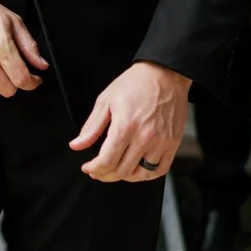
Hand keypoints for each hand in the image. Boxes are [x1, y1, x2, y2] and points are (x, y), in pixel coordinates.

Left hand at [69, 61, 190, 182]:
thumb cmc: (135, 84)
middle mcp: (145, 137)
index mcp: (125, 126)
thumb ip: (91, 127)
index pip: (107, 161)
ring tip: (115, 170)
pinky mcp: (173, 143)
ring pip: (141, 174)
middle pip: (122, 170)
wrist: (166, 74)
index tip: (88, 167)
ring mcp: (161, 142)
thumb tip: (76, 146)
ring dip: (125, 176)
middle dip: (105, 175)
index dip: (94, 168)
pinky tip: (136, 170)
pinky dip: (146, 175)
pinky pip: (160, 169)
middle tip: (97, 171)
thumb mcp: (106, 100)